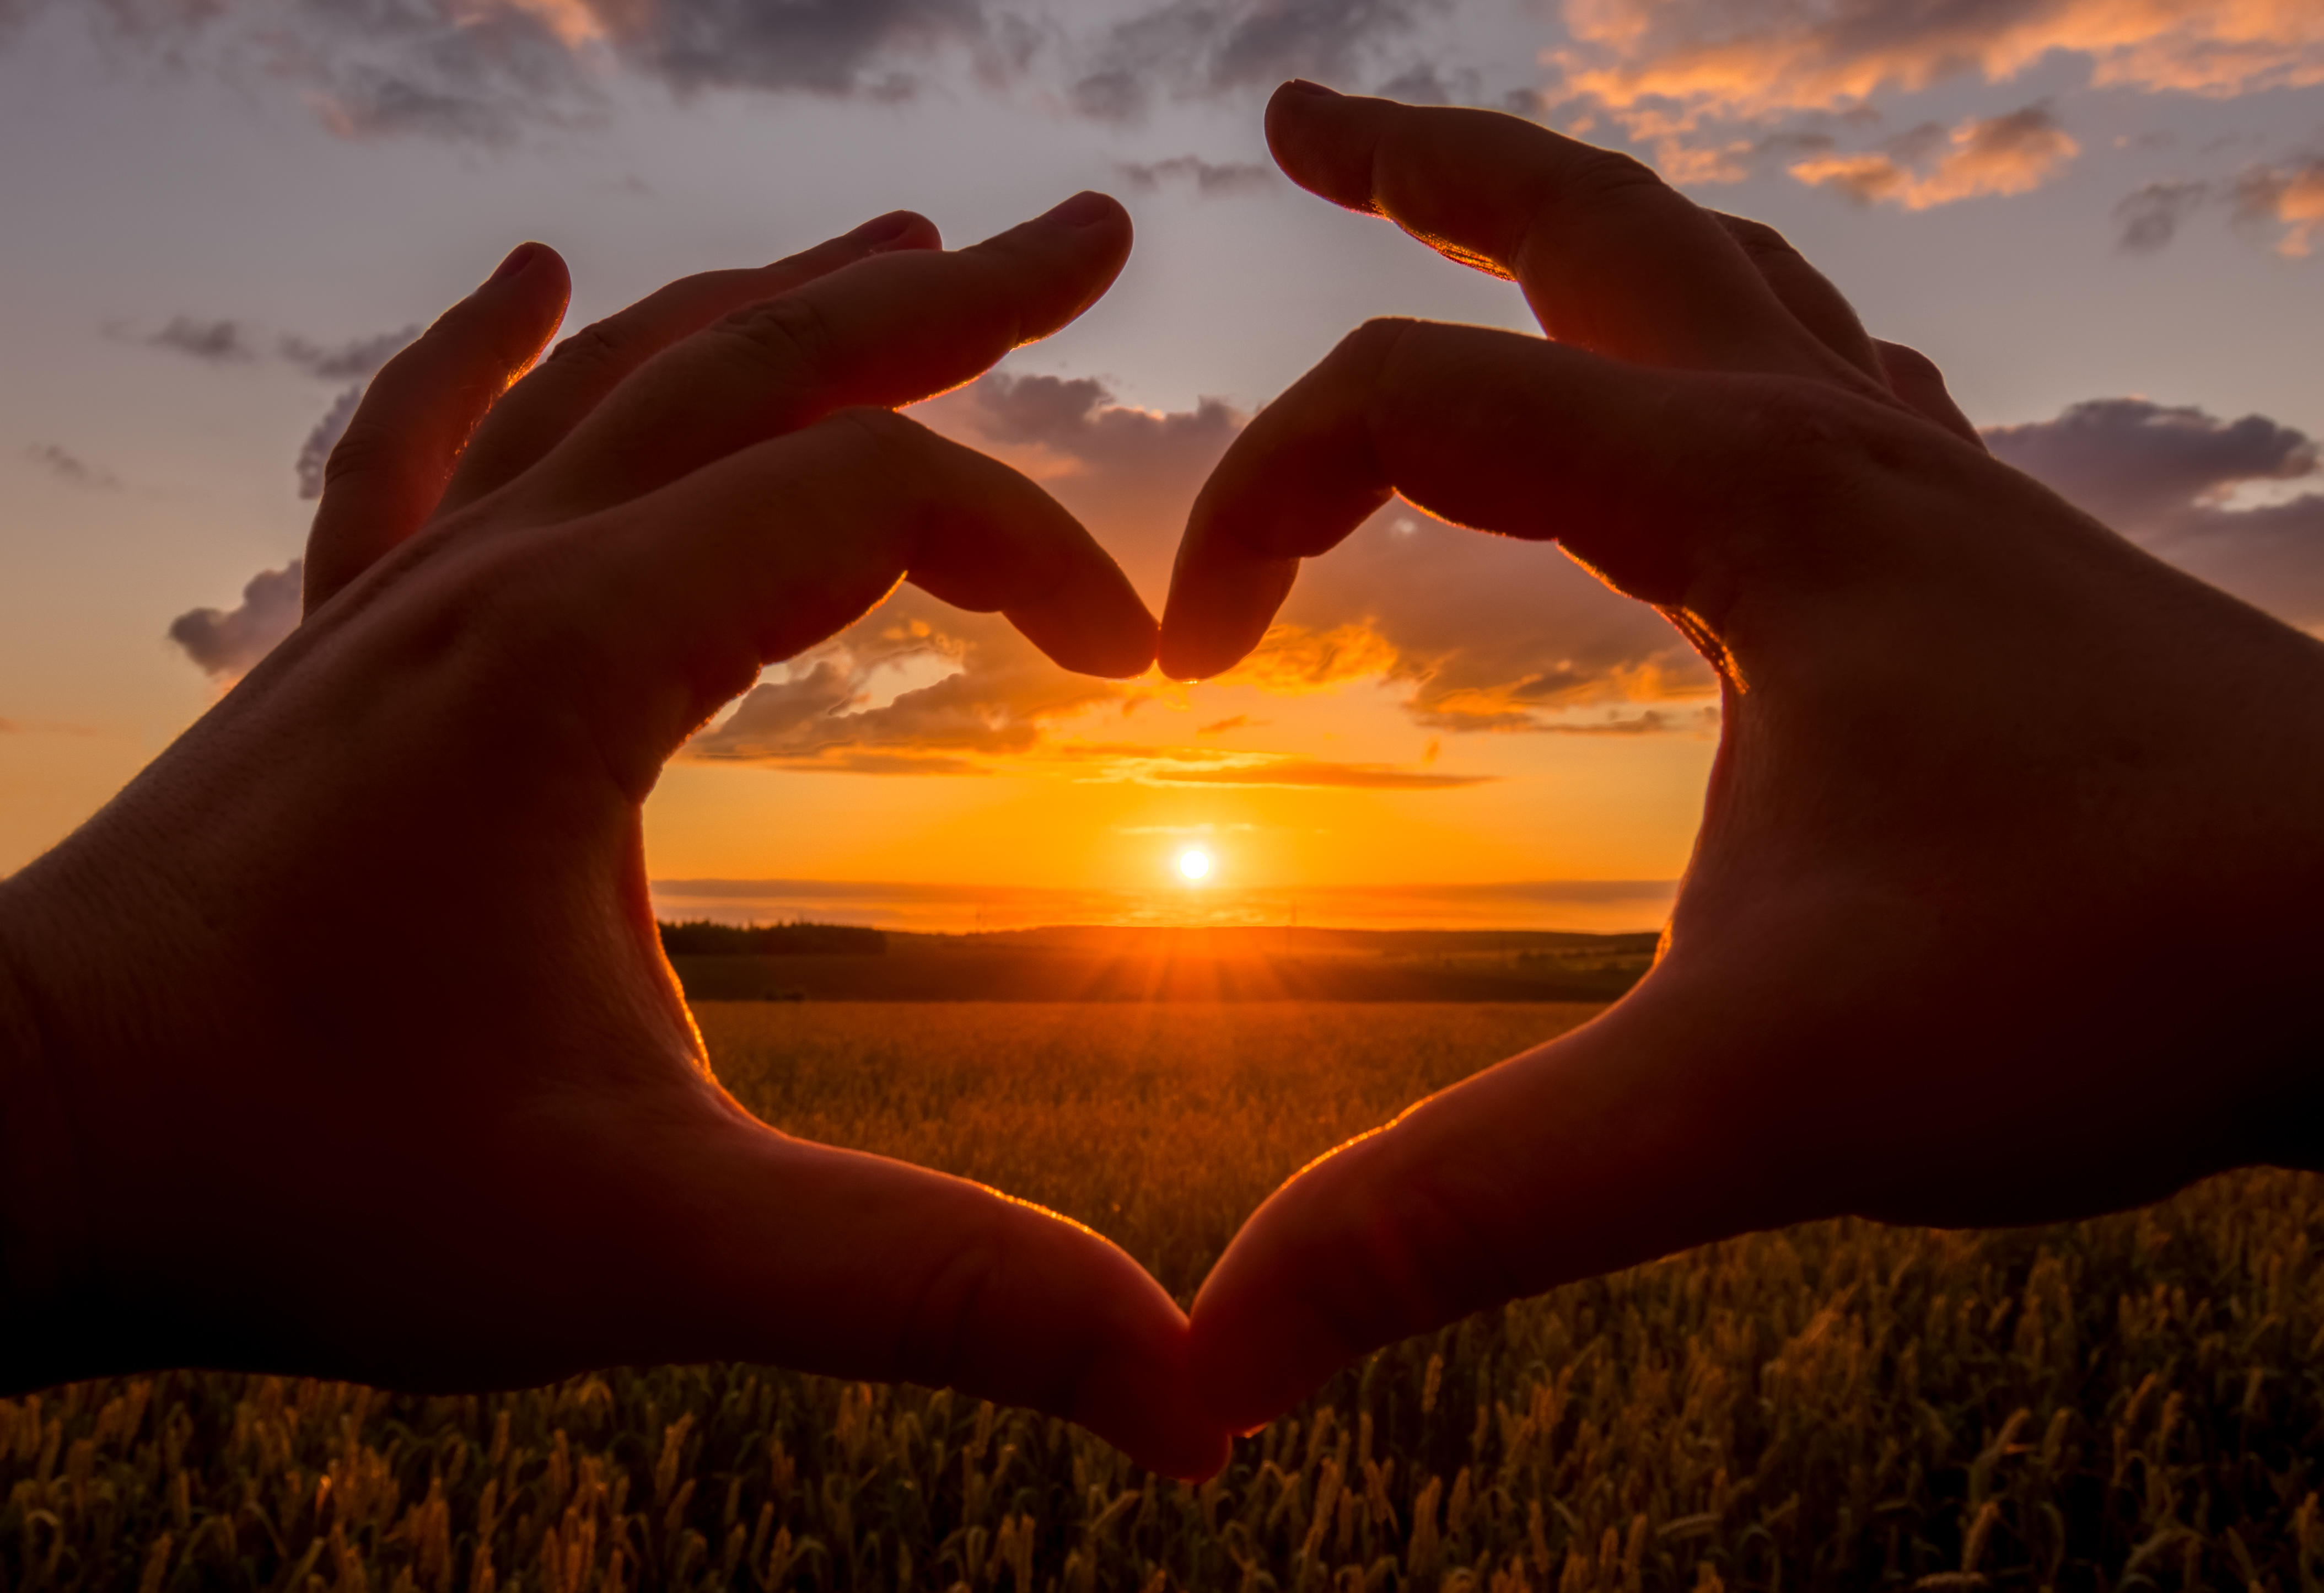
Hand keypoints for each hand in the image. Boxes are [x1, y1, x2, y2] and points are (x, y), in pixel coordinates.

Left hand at [0, 198, 1230, 1479]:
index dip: (1038, 556)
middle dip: (948, 299)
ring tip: (903, 247)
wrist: (10, 1146)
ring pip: (617, 379)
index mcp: (578, 658)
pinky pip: (416, 445)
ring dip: (774, 303)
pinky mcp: (341, 652)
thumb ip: (924, 1287)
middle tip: (1092, 237)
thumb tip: (1183, 1384)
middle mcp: (491, 577)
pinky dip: (483, 347)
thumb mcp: (649, 1246)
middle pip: (758, 365)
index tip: (1134, 673)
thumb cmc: (303, 1179)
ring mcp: (401, 597)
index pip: (870, 497)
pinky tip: (527, 276)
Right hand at [1166, 85, 2323, 1432]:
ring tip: (1479, 211)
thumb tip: (1221, 1351)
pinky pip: (1827, 373)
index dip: (1256, 510)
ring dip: (1581, 219)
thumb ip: (1472, 1206)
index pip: (1414, 404)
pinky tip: (1717, 393)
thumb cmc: (2121, 975)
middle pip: (1592, 221)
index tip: (1194, 671)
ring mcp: (1930, 486)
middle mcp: (1836, 445)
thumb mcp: (1753, 1101)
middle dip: (1427, 164)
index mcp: (1748, 501)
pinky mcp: (1985, 560)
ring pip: (1724, 271)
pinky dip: (1725, 332)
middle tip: (1302, 114)